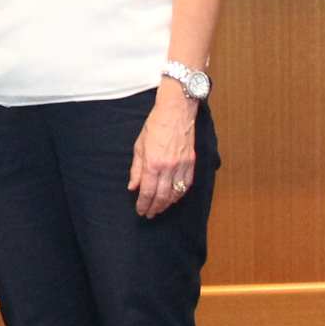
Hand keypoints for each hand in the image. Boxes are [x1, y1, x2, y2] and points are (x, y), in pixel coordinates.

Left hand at [127, 90, 197, 219]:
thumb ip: (136, 169)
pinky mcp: (191, 162)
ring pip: (175, 193)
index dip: (143, 204)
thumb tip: (133, 187)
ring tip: (159, 208)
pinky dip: (180, 194)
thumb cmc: (155, 125)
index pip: (147, 191)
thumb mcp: (139, 146)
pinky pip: (186, 185)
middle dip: (154, 208)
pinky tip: (174, 198)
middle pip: (161, 196)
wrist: (176, 111)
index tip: (140, 211)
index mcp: (152, 163)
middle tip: (149, 214)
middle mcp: (168, 167)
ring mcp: (182, 165)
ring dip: (167, 204)